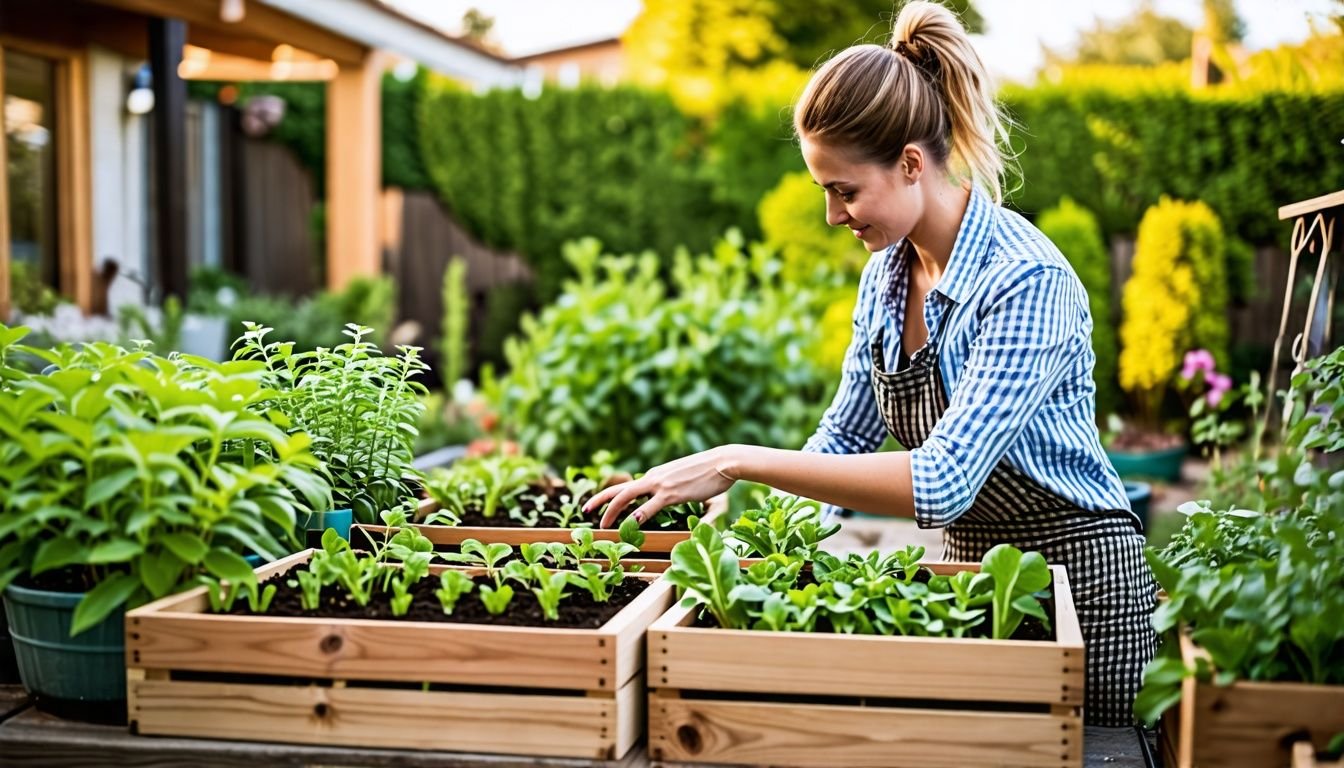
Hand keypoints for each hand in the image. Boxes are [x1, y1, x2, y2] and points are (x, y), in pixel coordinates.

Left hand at [586, 446, 739, 527]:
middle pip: (619, 489)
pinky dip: (638, 515)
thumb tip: (673, 504)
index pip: (628, 487)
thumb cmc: (710, 473)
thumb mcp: (687, 483)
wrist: (724, 462)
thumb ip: (677, 493)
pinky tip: (629, 523)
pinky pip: (649, 506)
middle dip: (599, 501)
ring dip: (611, 511)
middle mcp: (653, 478)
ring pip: (627, 496)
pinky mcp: (672, 493)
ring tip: (602, 525)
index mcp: (655, 476)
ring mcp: (661, 485)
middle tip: (585, 512)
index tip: (599, 506)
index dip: (610, 497)